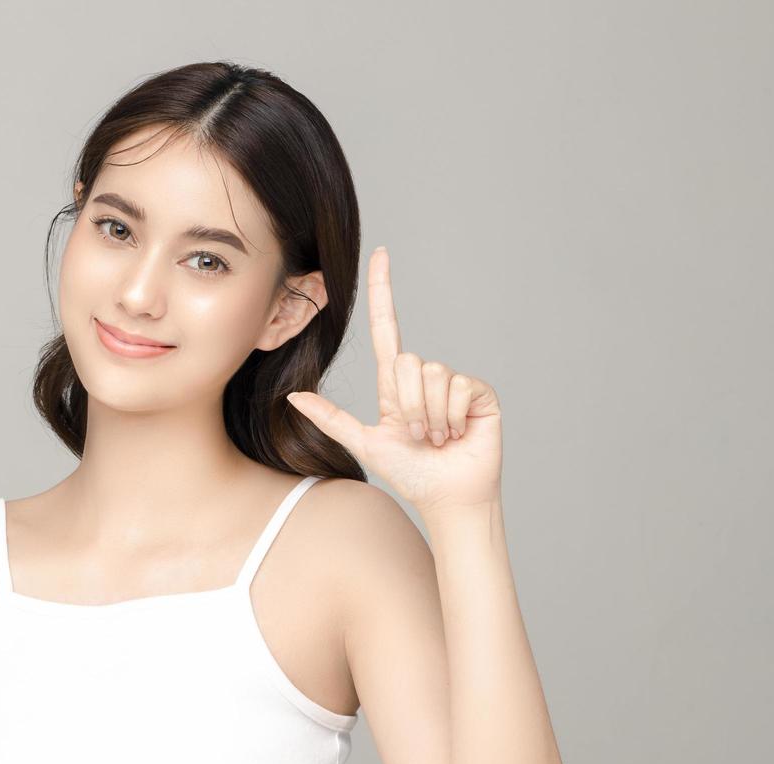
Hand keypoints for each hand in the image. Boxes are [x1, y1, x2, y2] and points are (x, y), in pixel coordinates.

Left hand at [286, 246, 502, 515]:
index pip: (387, 328)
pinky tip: (459, 433)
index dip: (384, 292)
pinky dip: (454, 416)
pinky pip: (460, 386)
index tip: (381, 255)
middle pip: (408, 361)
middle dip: (410, 405)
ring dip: (431, 416)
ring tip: (439, 437)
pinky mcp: (479, 393)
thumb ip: (331, 419)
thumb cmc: (410, 473)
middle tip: (419, 435)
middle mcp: (425, 377)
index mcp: (396, 384)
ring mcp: (454, 383)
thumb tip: (293, 398)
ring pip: (433, 374)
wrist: (447, 497)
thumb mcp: (365, 444)